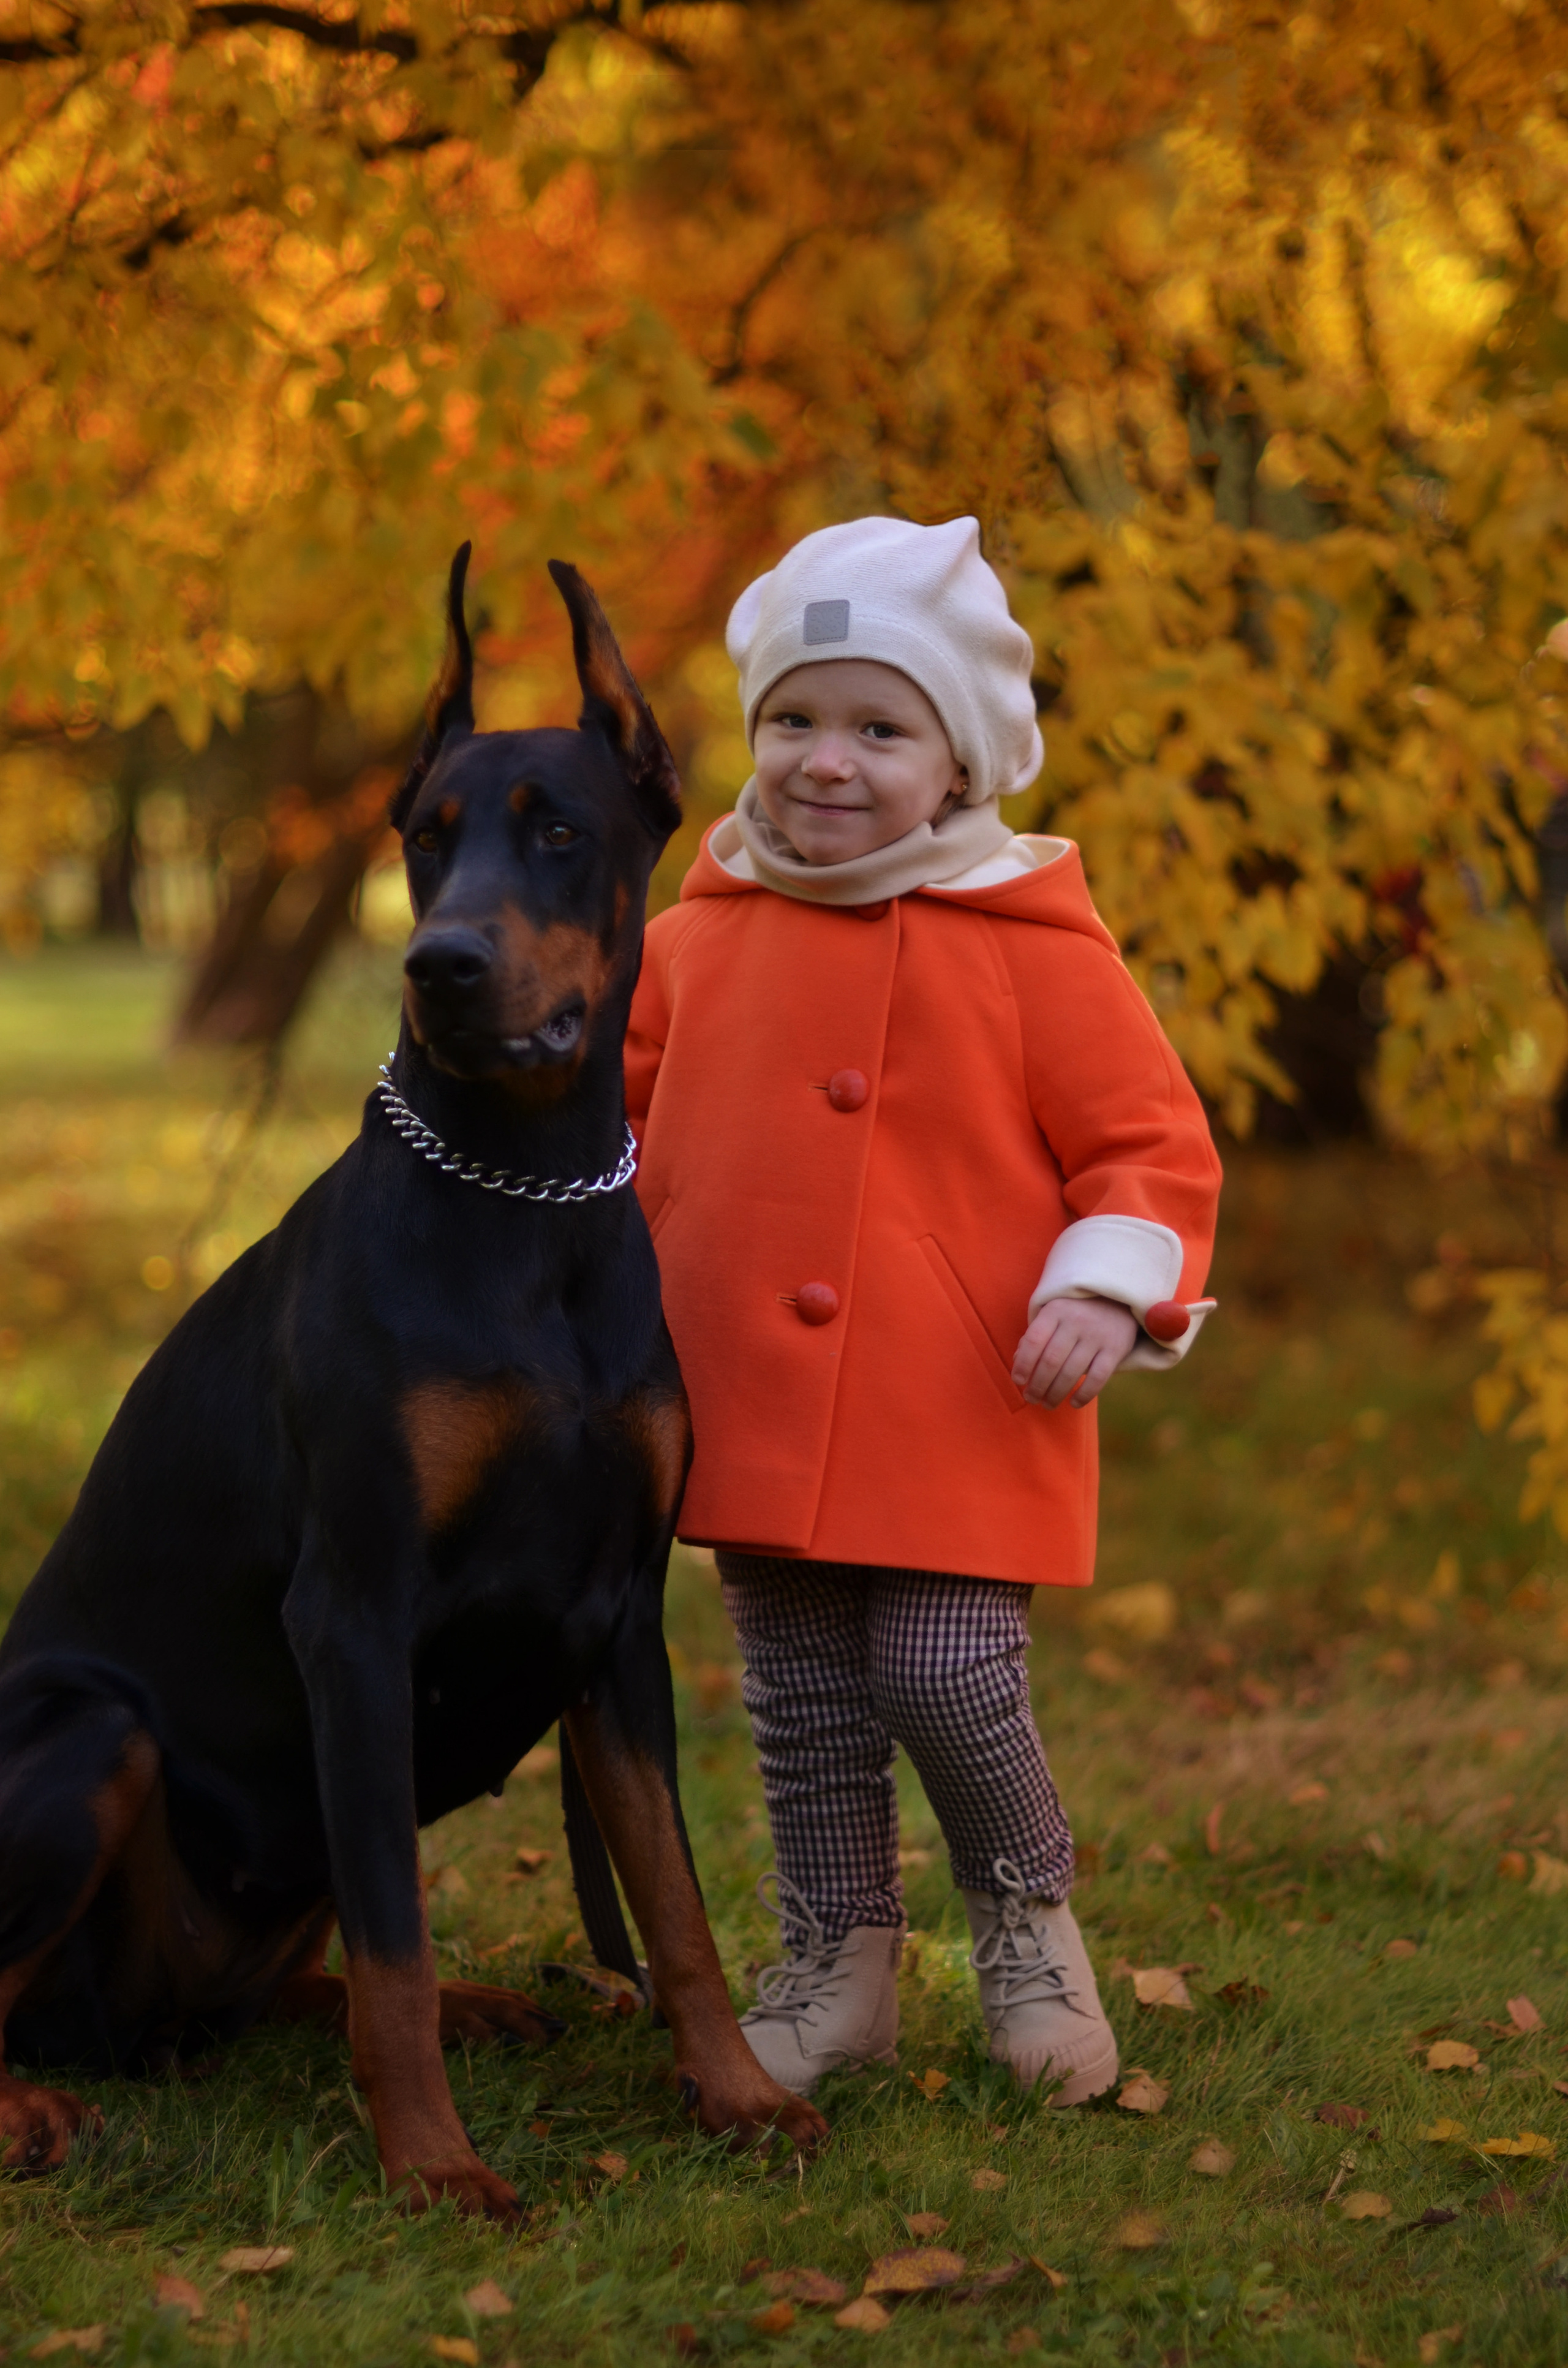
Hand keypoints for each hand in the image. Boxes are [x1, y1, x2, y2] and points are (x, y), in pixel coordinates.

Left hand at [1012, 1294, 1137, 1408]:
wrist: (1118, 1301)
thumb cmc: (1076, 1312)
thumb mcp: (1054, 1314)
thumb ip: (1035, 1336)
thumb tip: (1017, 1361)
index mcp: (1056, 1311)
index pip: (1034, 1340)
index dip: (1023, 1364)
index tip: (1018, 1381)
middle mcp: (1076, 1321)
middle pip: (1051, 1361)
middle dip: (1037, 1385)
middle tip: (1031, 1398)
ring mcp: (1097, 1335)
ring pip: (1072, 1372)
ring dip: (1056, 1394)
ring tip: (1047, 1404)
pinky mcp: (1115, 1349)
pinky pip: (1097, 1378)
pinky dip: (1084, 1395)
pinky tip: (1073, 1403)